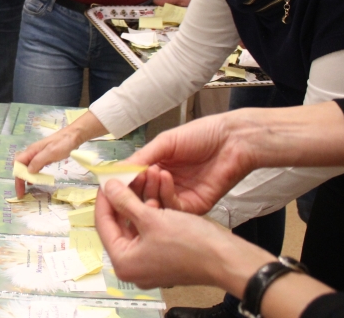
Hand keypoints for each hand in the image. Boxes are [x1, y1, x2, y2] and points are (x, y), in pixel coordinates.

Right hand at [12, 110, 108, 196]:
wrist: (73, 136)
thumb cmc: (62, 143)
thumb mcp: (51, 152)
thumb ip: (38, 161)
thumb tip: (28, 172)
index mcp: (32, 151)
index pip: (18, 163)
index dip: (17, 176)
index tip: (20, 188)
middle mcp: (32, 153)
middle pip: (21, 166)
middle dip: (19, 179)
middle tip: (21, 193)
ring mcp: (38, 155)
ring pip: (27, 168)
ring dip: (25, 178)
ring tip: (26, 190)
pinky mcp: (45, 158)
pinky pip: (35, 167)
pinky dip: (33, 175)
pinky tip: (34, 181)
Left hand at [96, 179, 273, 289]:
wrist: (226, 258)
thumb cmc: (189, 243)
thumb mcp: (152, 218)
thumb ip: (125, 201)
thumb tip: (108, 187)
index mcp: (124, 262)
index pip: (103, 224)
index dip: (104, 198)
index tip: (106, 179)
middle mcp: (133, 267)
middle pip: (119, 224)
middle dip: (124, 198)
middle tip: (124, 176)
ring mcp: (148, 264)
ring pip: (135, 225)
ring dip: (139, 203)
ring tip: (144, 181)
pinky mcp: (163, 258)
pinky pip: (149, 231)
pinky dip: (151, 214)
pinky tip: (156, 197)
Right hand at [125, 111, 258, 215]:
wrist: (232, 140)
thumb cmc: (200, 135)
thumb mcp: (165, 142)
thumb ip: (142, 156)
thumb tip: (117, 170)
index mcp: (157, 167)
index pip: (134, 180)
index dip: (123, 182)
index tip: (111, 181)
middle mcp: (167, 184)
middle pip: (143, 196)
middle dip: (134, 189)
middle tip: (130, 180)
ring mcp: (181, 196)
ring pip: (157, 205)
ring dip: (150, 190)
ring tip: (150, 173)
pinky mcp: (195, 205)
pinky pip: (175, 208)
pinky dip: (166, 195)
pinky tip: (165, 178)